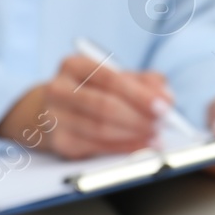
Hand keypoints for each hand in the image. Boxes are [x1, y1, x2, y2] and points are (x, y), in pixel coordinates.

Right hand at [0, 53, 171, 160]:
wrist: (47, 112)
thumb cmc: (92, 91)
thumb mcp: (115, 78)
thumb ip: (144, 82)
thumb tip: (167, 98)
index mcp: (74, 65)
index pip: (110, 79)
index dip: (140, 94)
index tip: (165, 106)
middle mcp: (59, 89)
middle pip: (104, 106)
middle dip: (139, 117)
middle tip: (163, 124)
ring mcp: (54, 117)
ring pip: (100, 129)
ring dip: (134, 135)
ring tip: (156, 137)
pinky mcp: (59, 142)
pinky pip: (95, 148)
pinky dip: (122, 148)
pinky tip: (141, 146)